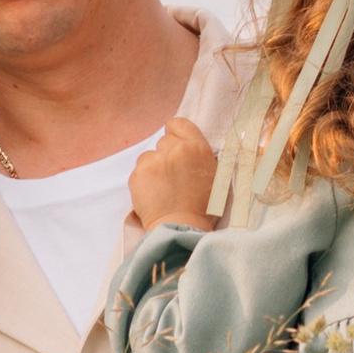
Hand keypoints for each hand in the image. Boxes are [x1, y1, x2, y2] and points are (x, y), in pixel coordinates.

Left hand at [127, 113, 220, 232]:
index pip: (178, 124)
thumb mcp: (216, 176)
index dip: (176, 134)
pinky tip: (154, 195)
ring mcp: (153, 161)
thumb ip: (202, 155)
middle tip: (174, 175)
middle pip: (164, 141)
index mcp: (196, 147)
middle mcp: (174, 149)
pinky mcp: (138, 175)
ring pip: (149, 156)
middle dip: (167, 154)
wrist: (181, 228)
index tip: (177, 146)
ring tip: (164, 188)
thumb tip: (192, 145)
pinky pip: (139, 171)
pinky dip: (144, 181)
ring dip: (154, 167)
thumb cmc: (203, 208)